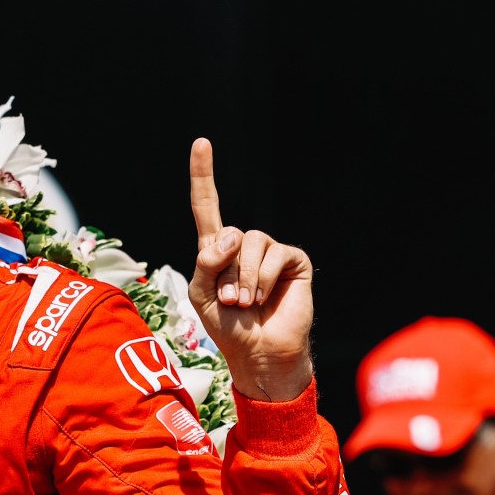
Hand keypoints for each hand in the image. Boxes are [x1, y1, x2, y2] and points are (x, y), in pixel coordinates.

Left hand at [188, 137, 313, 400]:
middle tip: (229, 301)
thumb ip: (205, 262)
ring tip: (245, 303)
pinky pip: (275, 255)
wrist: (258, 352)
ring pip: (251, 243)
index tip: (202, 142)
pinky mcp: (292, 260)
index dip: (204, 175)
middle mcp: (243, 245)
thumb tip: (231, 235)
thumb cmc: (227, 327)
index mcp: (216, 250)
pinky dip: (264, 279)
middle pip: (228, 235)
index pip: (207, 206)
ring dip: (243, 279)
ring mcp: (269, 251)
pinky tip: (264, 299)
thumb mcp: (201, 294)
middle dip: (224, 272)